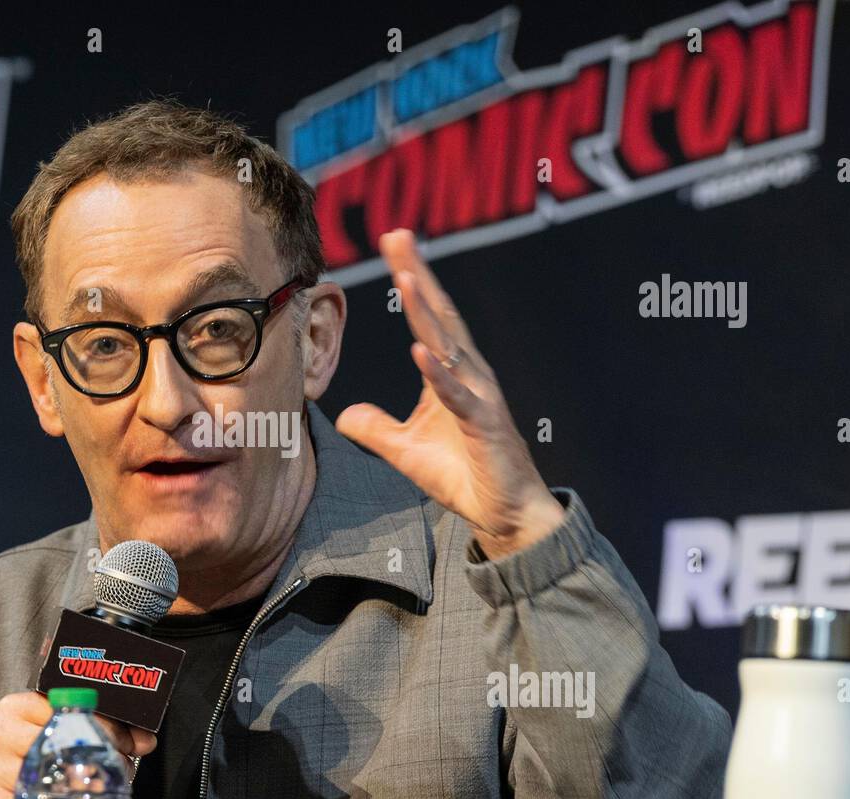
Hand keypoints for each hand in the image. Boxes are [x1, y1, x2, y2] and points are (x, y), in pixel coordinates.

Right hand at [0, 690, 156, 798]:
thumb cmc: (32, 767)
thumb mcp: (62, 741)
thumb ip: (104, 733)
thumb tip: (145, 740)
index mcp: (17, 708)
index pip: (70, 707)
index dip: (108, 726)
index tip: (129, 742)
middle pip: (64, 740)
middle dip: (103, 756)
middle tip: (121, 770)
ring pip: (54, 776)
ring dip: (88, 789)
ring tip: (100, 794)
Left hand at [335, 229, 565, 559]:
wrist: (504, 512)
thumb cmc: (463, 476)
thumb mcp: (405, 450)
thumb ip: (376, 429)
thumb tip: (345, 414)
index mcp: (451, 373)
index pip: (427, 318)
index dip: (412, 279)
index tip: (394, 242)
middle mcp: (468, 375)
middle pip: (439, 315)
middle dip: (419, 274)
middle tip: (398, 236)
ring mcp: (478, 397)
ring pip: (449, 346)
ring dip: (427, 312)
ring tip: (407, 278)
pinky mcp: (483, 426)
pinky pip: (457, 397)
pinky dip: (438, 375)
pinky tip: (421, 352)